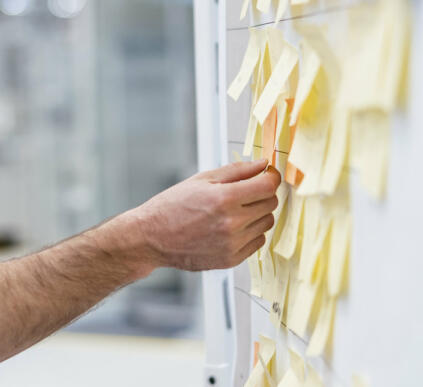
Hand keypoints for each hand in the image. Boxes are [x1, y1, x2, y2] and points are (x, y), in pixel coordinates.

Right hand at [129, 160, 281, 271]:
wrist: (152, 237)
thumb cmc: (173, 206)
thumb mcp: (202, 179)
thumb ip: (237, 170)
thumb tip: (262, 164)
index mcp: (225, 198)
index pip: (268, 185)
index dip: (270, 177)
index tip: (267, 175)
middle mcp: (232, 223)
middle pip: (270, 203)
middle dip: (262, 193)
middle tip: (244, 192)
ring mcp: (233, 244)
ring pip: (266, 223)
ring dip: (257, 214)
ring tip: (235, 211)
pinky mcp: (231, 259)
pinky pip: (257, 242)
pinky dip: (250, 232)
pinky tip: (231, 227)